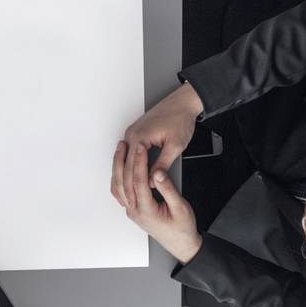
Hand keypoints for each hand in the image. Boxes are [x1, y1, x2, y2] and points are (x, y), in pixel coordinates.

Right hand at [113, 83, 204, 204]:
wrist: (183, 102)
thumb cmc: (180, 119)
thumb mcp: (175, 146)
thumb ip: (163, 164)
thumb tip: (153, 180)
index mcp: (139, 138)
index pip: (131, 169)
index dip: (132, 188)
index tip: (135, 201)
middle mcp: (131, 135)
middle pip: (124, 167)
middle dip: (125, 187)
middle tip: (128, 204)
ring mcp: (132, 134)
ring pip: (123, 162)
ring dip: (122, 179)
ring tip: (126, 196)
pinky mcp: (136, 134)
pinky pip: (126, 155)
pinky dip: (125, 169)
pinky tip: (128, 179)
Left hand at [113, 140, 201, 264]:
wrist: (182, 244)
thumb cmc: (182, 228)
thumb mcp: (180, 207)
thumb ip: (168, 189)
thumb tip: (157, 173)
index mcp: (146, 210)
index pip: (138, 180)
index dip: (139, 162)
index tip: (141, 148)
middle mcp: (135, 211)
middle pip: (124, 181)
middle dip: (124, 160)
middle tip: (125, 144)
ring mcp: (133, 211)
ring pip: (121, 185)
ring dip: (119, 167)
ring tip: (121, 151)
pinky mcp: (135, 209)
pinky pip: (123, 190)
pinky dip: (121, 175)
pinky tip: (123, 166)